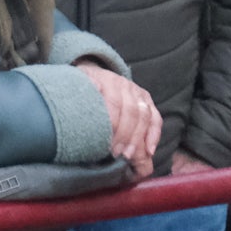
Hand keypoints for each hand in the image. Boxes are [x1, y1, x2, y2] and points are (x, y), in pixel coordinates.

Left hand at [76, 63, 159, 177]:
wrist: (93, 75)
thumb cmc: (82, 91)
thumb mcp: (75, 91)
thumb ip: (77, 103)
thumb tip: (74, 119)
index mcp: (104, 80)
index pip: (114, 103)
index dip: (112, 124)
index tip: (105, 144)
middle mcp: (123, 84)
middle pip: (131, 111)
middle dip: (125, 136)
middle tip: (117, 154)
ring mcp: (137, 91)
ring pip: (144, 115)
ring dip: (138, 138)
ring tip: (129, 155)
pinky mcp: (147, 100)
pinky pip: (155, 118)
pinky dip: (154, 135)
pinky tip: (149, 150)